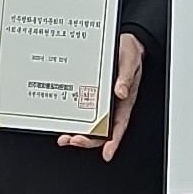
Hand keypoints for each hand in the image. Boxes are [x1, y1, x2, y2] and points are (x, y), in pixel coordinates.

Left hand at [59, 33, 146, 159]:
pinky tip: (62, 121)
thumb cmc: (129, 52)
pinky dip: (72, 118)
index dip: (113, 141)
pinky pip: (81, 109)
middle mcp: (111, 104)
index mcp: (123, 101)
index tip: (107, 153)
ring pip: (89, 123)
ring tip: (65, 137)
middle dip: (87, 140)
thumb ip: (126, 77)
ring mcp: (99, 100)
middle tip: (73, 140)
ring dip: (77, 133)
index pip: (119, 126)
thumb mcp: (130, 61)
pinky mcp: (89, 93)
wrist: (123, 41)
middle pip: (101, 130)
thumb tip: (121, 91)